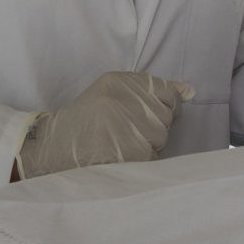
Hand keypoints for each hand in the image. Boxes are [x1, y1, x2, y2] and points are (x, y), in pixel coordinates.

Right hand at [16, 71, 194, 177]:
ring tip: (119, 144)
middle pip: (165, 116)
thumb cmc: (85, 121)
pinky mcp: (131, 153)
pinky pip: (152, 157)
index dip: (161, 107)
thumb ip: (151, 90)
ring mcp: (128, 127)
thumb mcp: (111, 93)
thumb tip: (190, 91)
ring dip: (147, 145)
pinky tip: (119, 156)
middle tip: (123, 132)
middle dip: (151, 128)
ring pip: (161, 138)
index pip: (165, 91)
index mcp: (118, 82)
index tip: (145, 115)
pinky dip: (141, 161)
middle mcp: (124, 100)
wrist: (53, 149)